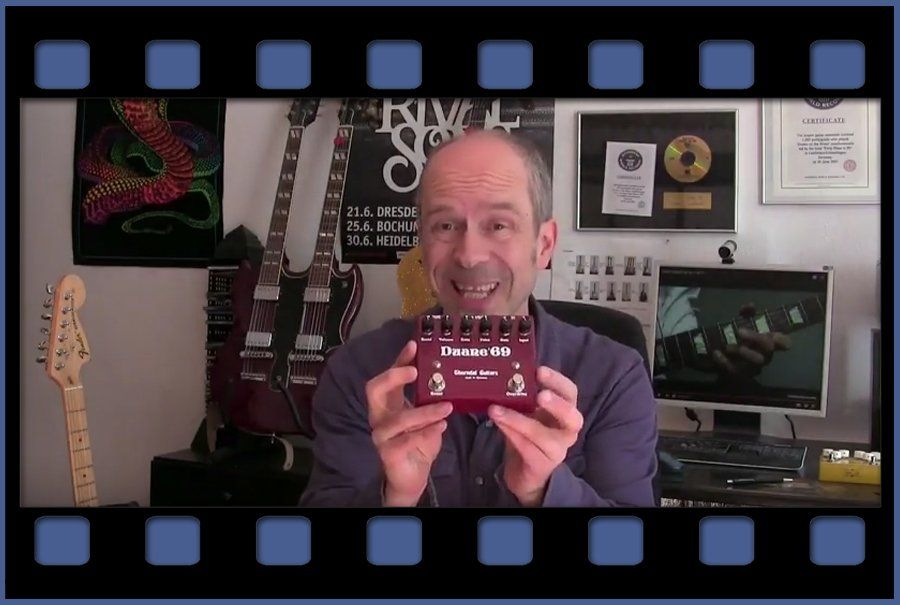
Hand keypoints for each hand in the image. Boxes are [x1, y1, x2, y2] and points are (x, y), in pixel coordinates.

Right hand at [365, 340, 452, 505]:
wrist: (412, 476)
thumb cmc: (418, 443)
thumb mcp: (426, 417)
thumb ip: (429, 401)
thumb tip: (447, 379)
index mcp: (388, 404)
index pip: (389, 376)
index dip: (399, 359)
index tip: (414, 345)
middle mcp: (380, 416)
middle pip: (374, 389)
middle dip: (393, 376)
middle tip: (415, 371)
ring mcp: (381, 435)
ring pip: (398, 418)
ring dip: (424, 412)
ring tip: (446, 407)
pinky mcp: (388, 453)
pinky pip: (406, 440)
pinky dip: (425, 432)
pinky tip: (441, 427)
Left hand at [488, 366, 583, 505]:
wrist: (525, 473)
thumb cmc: (528, 436)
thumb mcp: (528, 413)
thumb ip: (522, 397)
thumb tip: (503, 374)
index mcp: (565, 412)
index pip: (570, 393)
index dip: (557, 381)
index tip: (540, 371)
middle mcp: (567, 431)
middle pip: (571, 416)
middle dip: (556, 404)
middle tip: (540, 395)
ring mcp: (557, 450)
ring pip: (542, 435)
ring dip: (518, 420)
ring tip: (497, 409)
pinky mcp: (542, 465)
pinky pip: (526, 447)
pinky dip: (510, 433)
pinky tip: (498, 423)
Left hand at [712, 303, 791, 379]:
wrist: (716, 352)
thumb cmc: (734, 336)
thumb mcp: (740, 322)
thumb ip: (746, 314)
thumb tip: (750, 305)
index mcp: (768, 342)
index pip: (785, 342)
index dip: (782, 340)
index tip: (773, 334)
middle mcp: (765, 355)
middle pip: (768, 348)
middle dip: (757, 338)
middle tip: (740, 331)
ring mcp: (754, 367)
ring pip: (756, 362)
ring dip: (744, 353)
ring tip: (728, 345)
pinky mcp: (739, 375)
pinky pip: (735, 371)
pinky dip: (725, 362)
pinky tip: (716, 353)